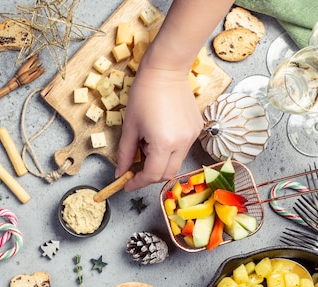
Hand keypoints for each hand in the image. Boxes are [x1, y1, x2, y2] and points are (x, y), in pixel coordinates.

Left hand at [116, 66, 201, 189]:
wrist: (166, 70)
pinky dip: (169, 151)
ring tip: (146, 144)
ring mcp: (192, 136)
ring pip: (175, 163)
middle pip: (166, 174)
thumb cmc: (144, 94)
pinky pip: (182, 149)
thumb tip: (121, 171)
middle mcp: (182, 143)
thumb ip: (125, 153)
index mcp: (164, 144)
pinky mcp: (196, 129)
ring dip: (159, 162)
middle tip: (134, 170)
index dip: (137, 183)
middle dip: (149, 176)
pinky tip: (159, 135)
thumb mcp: (130, 127)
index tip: (127, 184)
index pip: (151, 175)